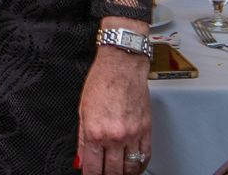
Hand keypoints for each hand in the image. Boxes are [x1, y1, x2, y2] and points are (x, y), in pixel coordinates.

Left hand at [78, 43, 150, 174]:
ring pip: (130, 168)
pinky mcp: (146, 129)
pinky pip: (145, 156)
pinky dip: (139, 165)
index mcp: (96, 132)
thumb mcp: (82, 110)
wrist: (122, 63)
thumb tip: (81, 160)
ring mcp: (133, 134)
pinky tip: (133, 166)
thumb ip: (82, 140)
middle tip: (104, 173)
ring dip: (123, 173)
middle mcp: (115, 136)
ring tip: (118, 172)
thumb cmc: (102, 80)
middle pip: (113, 172)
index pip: (93, 168)